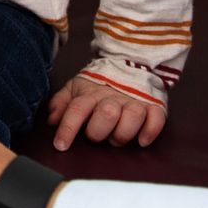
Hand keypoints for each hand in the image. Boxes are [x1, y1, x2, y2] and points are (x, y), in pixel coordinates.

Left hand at [46, 74, 167, 148]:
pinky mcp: (154, 105)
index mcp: (91, 93)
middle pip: (106, 114)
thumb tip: (51, 120)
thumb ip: (61, 103)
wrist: (130, 61)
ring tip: (116, 138)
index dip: (68, 129)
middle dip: (98, 131)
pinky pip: (156, 120)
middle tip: (96, 136)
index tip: (60, 145)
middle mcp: (113, 97)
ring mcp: (135, 100)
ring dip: (123, 133)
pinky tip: (141, 140)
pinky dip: (149, 132)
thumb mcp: (76, 87)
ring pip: (132, 117)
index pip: (77, 110)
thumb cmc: (100, 83)